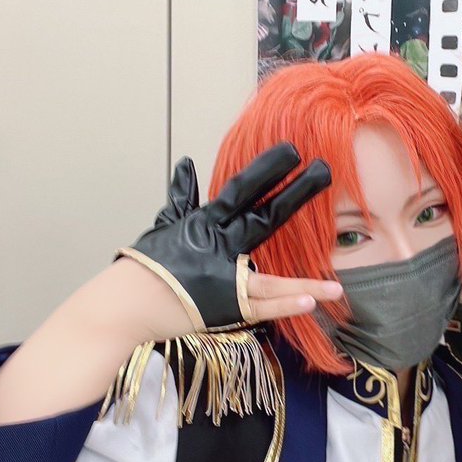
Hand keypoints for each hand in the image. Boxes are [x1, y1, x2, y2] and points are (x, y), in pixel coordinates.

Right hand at [120, 143, 341, 337]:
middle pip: (266, 218)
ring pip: (272, 280)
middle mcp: (219, 248)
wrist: (124, 305)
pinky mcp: (225, 309)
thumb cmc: (144, 265)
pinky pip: (263, 308)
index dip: (268, 170)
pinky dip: (287, 305)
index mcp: (205, 224)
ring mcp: (224, 281)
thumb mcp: (165, 224)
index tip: (293, 151)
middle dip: (296, 194)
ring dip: (307, 283)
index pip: (241, 189)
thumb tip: (185, 164)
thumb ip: (182, 196)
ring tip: (338, 286)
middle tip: (323, 172)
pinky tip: (313, 302)